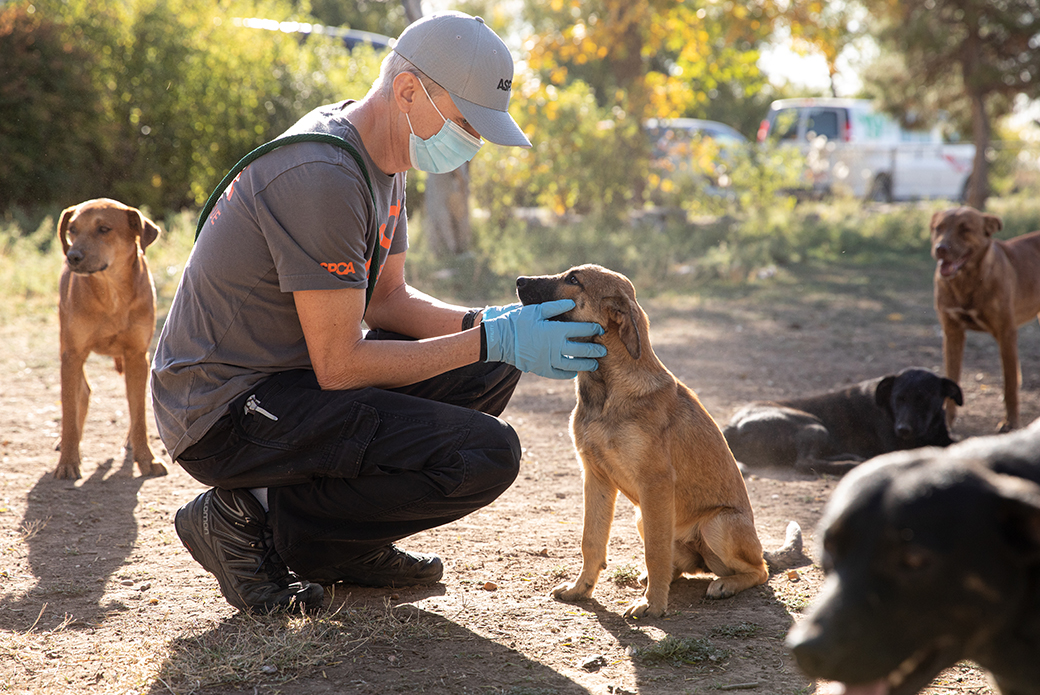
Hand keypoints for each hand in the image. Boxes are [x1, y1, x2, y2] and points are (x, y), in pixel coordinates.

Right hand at [483, 299, 605, 378]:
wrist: (500, 338)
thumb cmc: (519, 320)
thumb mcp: (537, 310)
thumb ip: (556, 307)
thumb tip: (573, 303)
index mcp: (556, 330)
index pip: (581, 330)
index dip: (593, 329)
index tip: (601, 329)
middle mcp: (555, 347)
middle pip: (581, 350)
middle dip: (594, 350)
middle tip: (604, 350)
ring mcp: (548, 360)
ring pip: (572, 364)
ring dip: (585, 364)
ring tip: (594, 364)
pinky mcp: (541, 369)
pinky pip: (558, 374)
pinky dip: (567, 373)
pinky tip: (574, 371)